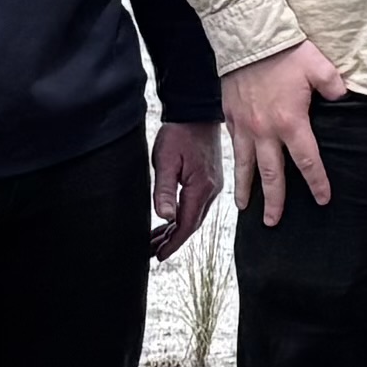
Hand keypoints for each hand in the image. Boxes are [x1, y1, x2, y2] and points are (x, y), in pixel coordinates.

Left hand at [146, 121, 221, 259]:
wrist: (196, 112)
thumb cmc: (179, 133)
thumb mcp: (165, 161)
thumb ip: (164, 190)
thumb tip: (165, 217)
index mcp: (201, 187)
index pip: (187, 225)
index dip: (173, 243)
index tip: (159, 255)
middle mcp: (211, 189)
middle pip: (192, 224)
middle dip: (173, 241)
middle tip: (153, 251)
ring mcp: (213, 185)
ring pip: (194, 216)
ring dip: (177, 230)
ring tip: (158, 240)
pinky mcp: (210, 179)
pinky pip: (197, 205)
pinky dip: (183, 217)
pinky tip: (172, 220)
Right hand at [221, 39, 346, 224]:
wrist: (247, 39)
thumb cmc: (284, 52)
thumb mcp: (318, 66)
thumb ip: (334, 86)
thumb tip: (343, 98)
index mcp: (291, 123)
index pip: (307, 162)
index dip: (316, 183)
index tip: (322, 199)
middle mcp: (265, 132)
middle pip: (271, 175)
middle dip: (274, 201)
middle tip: (274, 222)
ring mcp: (245, 126)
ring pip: (245, 166)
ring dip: (246, 189)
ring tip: (246, 207)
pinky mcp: (230, 117)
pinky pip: (234, 147)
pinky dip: (235, 163)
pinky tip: (237, 172)